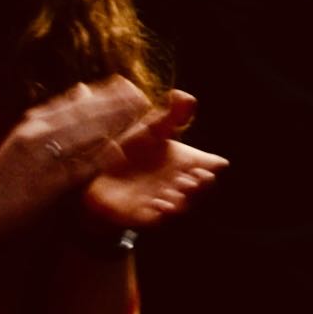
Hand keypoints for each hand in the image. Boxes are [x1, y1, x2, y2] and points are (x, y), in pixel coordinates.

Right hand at [0, 76, 161, 233]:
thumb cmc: (7, 173)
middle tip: (143, 97)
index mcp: (33, 123)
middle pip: (84, 115)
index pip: (76, 102)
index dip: (105, 93)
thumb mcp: (27, 135)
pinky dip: (99, 158)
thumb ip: (56, 114)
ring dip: (113, 126)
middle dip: (115, 105)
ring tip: (140, 117)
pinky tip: (118, 150)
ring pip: (84, 136)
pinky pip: (79, 167)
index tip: (130, 86)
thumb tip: (84, 87)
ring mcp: (43, 158)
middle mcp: (37, 135)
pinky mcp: (48, 183)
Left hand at [75, 94, 219, 234]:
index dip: (214, 166)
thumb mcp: (151, 128)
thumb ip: (171, 114)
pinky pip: (156, 219)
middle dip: (199, 185)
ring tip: (175, 190)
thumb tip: (182, 94)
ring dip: (181, 200)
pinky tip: (157, 203)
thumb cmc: (131, 149)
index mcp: (186, 162)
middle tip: (191, 178)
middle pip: (200, 188)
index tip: (213, 163)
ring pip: (181, 206)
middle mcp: (179, 182)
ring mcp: (163, 200)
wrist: (99, 173)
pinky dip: (160, 213)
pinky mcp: (143, 215)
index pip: (213, 166)